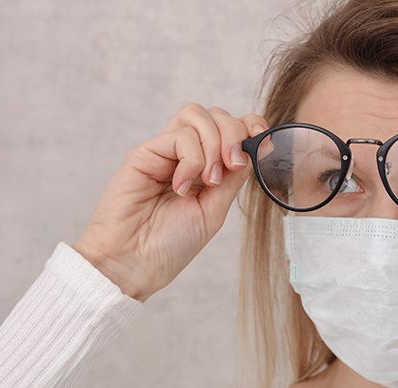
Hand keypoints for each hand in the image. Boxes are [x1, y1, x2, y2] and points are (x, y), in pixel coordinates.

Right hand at [72, 103, 268, 301]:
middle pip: (216, 115)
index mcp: (206, 167)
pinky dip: (191, 160)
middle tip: (232, 166)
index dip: (250, 124)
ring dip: (213, 144)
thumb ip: (233, 178)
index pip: (232, 127)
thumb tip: (257, 146)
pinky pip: (179, 136)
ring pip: (197, 115)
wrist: (133, 263)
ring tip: (208, 180)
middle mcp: (185, 154)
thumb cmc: (170, 244)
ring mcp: (165, 151)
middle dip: (234, 135)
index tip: (264, 139)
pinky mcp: (144, 153)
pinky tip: (181, 187)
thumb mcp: (215, 209)